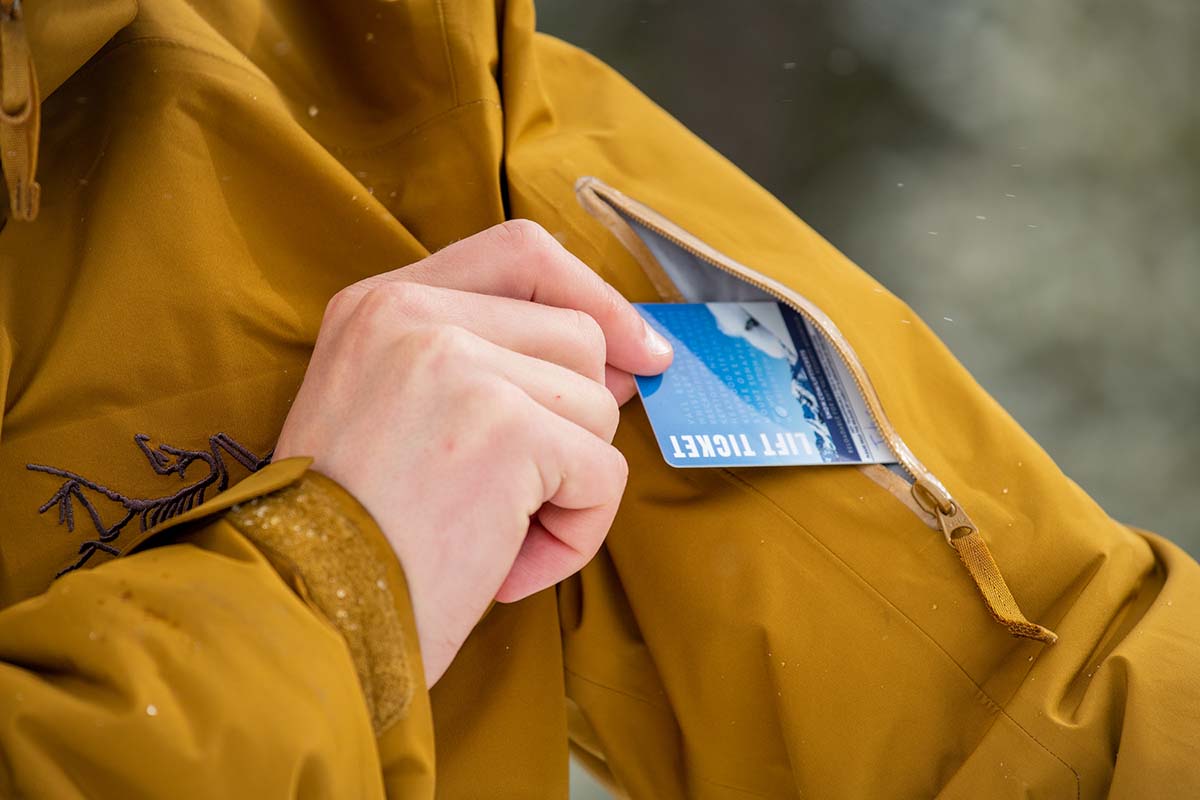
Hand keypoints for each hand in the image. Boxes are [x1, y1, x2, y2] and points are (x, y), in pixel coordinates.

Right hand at [273, 219, 672, 683]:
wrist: (296, 618)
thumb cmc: (348, 540)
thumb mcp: (392, 418)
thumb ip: (489, 366)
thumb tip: (621, 362)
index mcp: (379, 305)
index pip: (521, 253)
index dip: (593, 294)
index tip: (636, 347)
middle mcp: (414, 315)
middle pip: (577, 336)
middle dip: (578, 422)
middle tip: (527, 493)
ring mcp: (459, 364)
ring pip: (596, 407)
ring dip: (568, 490)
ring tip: (494, 538)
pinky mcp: (504, 428)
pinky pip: (603, 474)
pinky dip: (576, 534)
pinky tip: (506, 569)